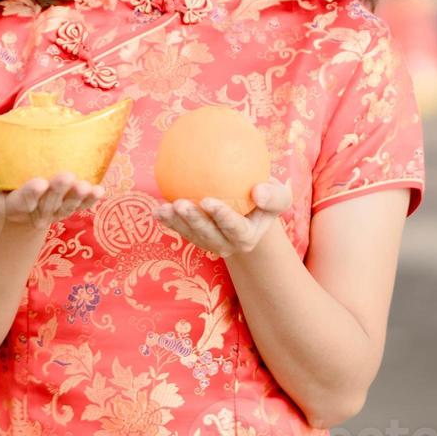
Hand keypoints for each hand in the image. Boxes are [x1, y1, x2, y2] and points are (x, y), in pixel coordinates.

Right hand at [0, 153, 105, 228]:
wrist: (15, 201)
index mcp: (11, 206)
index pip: (20, 202)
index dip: (30, 194)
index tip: (38, 182)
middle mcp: (33, 212)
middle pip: (47, 204)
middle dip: (58, 192)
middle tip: (66, 175)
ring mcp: (52, 212)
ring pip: (66, 206)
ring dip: (77, 197)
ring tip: (85, 185)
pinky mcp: (67, 208)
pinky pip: (80, 205)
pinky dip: (90, 200)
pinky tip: (99, 191)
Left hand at [155, 179, 292, 255]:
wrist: (251, 206)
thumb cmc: (266, 197)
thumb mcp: (280, 196)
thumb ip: (274, 195)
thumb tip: (258, 191)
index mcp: (247, 237)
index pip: (235, 229)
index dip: (222, 217)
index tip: (209, 201)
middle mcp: (227, 244)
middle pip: (209, 235)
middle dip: (194, 221)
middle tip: (181, 204)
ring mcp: (208, 242)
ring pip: (191, 234)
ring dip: (176, 222)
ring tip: (164, 208)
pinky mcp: (195, 235)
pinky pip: (180, 229)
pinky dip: (168, 221)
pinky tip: (157, 209)